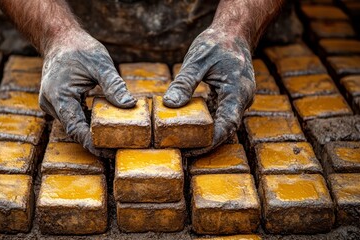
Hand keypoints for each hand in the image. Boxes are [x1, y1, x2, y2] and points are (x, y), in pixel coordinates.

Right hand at [39, 30, 136, 157]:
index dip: (92, 143)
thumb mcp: (101, 64)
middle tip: (117, 149)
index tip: (109, 153)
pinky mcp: (57, 103)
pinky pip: (73, 117)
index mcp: (58, 96)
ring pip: (73, 125)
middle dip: (94, 140)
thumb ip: (114, 86)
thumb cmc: (79, 48)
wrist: (60, 39)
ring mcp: (51, 104)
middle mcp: (51, 104)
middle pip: (74, 130)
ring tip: (113, 140)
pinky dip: (87, 122)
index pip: (75, 128)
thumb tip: (130, 105)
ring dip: (91, 132)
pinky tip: (103, 125)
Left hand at [163, 28, 254, 156]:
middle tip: (183, 152)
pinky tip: (189, 128)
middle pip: (226, 129)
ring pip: (224, 124)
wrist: (234, 34)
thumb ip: (184, 82)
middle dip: (206, 143)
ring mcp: (238, 100)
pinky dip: (207, 124)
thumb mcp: (197, 60)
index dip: (210, 142)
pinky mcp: (231, 98)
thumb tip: (170, 104)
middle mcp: (242, 99)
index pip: (227, 125)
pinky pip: (220, 115)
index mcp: (237, 91)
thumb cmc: (217, 44)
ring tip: (183, 144)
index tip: (191, 151)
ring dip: (206, 135)